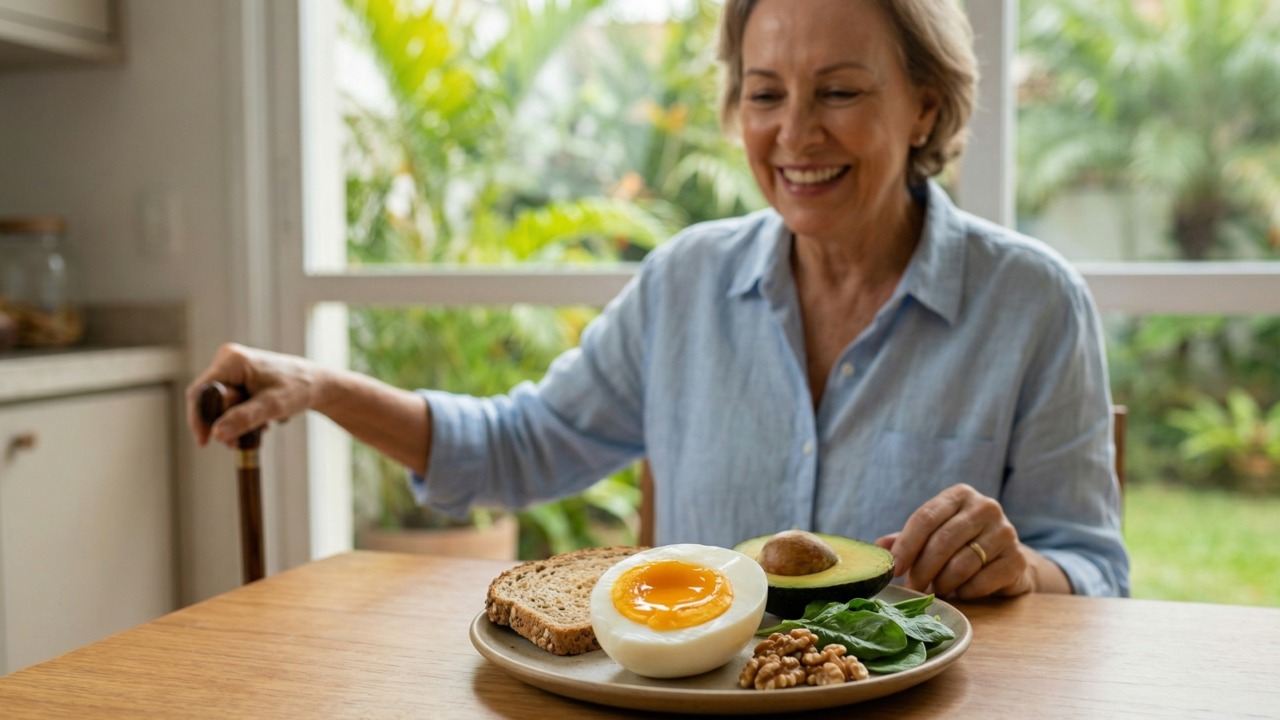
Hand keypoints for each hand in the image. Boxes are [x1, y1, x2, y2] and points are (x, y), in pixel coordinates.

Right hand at [185, 343, 327, 447]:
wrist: (317, 384)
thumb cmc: (299, 389)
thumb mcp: (272, 406)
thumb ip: (244, 418)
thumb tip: (217, 433)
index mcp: (232, 360)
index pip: (201, 391)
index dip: (199, 418)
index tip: (204, 442)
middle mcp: (228, 360)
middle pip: (208, 399)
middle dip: (222, 423)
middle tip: (237, 442)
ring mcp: (233, 369)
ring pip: (219, 404)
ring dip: (233, 423)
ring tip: (258, 430)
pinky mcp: (239, 379)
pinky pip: (229, 403)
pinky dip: (240, 417)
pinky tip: (260, 424)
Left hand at [874, 483, 1034, 599]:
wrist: (1006, 561)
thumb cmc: (961, 545)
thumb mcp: (933, 536)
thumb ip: (906, 539)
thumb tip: (879, 547)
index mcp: (959, 495)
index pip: (925, 518)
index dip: (906, 545)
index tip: (894, 569)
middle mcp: (985, 507)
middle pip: (943, 541)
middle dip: (922, 569)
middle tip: (911, 588)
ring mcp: (1006, 532)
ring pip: (962, 563)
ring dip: (943, 583)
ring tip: (935, 590)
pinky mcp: (1018, 559)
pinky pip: (982, 580)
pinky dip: (965, 591)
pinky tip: (960, 593)